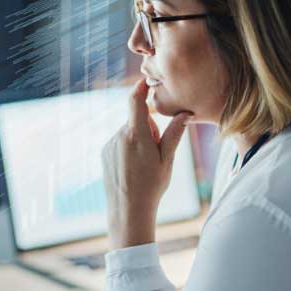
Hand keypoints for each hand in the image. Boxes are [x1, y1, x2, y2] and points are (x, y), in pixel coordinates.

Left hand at [101, 79, 192, 249]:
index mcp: (136, 134)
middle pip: (136, 120)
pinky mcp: (104, 153)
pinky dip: (128, 149)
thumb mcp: (167, 159)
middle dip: (148, 128)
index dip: (140, 87)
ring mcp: (110, 144)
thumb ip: (174, 133)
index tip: (147, 81)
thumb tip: (186, 113)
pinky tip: (132, 169)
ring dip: (138, 140)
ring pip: (128, 133)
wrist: (128, 210)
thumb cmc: (152, 185)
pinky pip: (119, 143)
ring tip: (143, 165)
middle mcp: (119, 136)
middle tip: (156, 152)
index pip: (135, 101)